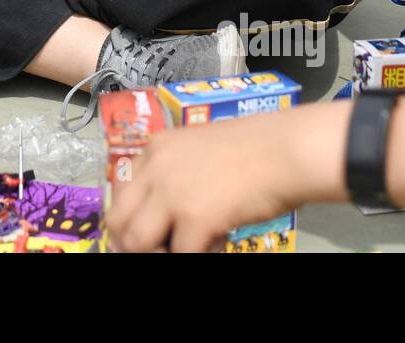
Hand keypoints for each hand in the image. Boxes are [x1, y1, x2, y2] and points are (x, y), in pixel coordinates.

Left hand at [107, 107, 342, 251]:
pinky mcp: (194, 218)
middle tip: (160, 249)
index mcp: (155, 149)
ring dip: (158, 253)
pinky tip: (218, 244)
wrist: (286, 150)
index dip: (130, 220)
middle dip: (132, 243)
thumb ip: (177, 174)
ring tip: (185, 247)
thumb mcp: (200, 150)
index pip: (120, 193)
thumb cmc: (255, 149)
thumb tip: (167, 213)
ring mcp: (171, 193)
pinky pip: (180, 255)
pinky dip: (199, 256)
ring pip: (137, 242)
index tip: (147, 233)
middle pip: (118, 220)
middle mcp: (154, 168)